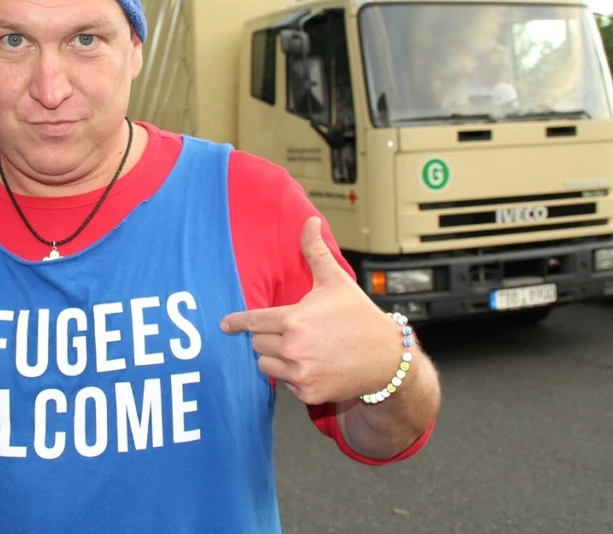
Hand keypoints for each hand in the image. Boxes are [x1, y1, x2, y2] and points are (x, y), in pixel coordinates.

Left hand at [220, 216, 402, 405]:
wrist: (388, 358)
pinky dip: (293, 376)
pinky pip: (285, 384)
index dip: (236, 322)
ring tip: (300, 349)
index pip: (253, 321)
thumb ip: (315, 251)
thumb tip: (309, 220)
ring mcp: (300, 373)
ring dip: (276, 358)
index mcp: (295, 319)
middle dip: (268, 337)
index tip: (224, 325)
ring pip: (266, 365)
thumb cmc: (360, 316)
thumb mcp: (336, 280)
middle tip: (290, 332)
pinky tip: (313, 365)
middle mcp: (294, 348)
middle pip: (257, 343)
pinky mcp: (308, 392)